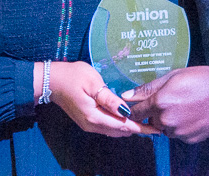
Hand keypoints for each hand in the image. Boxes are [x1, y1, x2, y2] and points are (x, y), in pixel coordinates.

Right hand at [41, 61, 160, 137]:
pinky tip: (127, 117)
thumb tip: (125, 111)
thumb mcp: (93, 82)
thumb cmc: (73, 76)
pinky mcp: (87, 121)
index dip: (141, 128)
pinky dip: (119, 124)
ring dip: (129, 127)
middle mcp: (92, 125)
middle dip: (138, 128)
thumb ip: (109, 98)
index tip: (157, 129)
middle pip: (120, 131)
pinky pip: (107, 126)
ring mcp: (88, 124)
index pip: (123, 126)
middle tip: (155, 123)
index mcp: (94, 116)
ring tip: (145, 121)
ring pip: (114, 131)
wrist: (52, 81)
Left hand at [122, 66, 208, 142]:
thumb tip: (127, 96)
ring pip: (166, 129)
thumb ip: (148, 88)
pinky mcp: (190, 139)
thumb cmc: (202, 79)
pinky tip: (194, 114)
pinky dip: (183, 127)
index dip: (135, 109)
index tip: (137, 107)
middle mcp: (166, 120)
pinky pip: (180, 135)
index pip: (136, 112)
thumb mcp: (173, 76)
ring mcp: (179, 132)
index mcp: (159, 102)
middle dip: (157, 113)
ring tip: (186, 106)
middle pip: (152, 121)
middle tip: (173, 100)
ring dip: (170, 121)